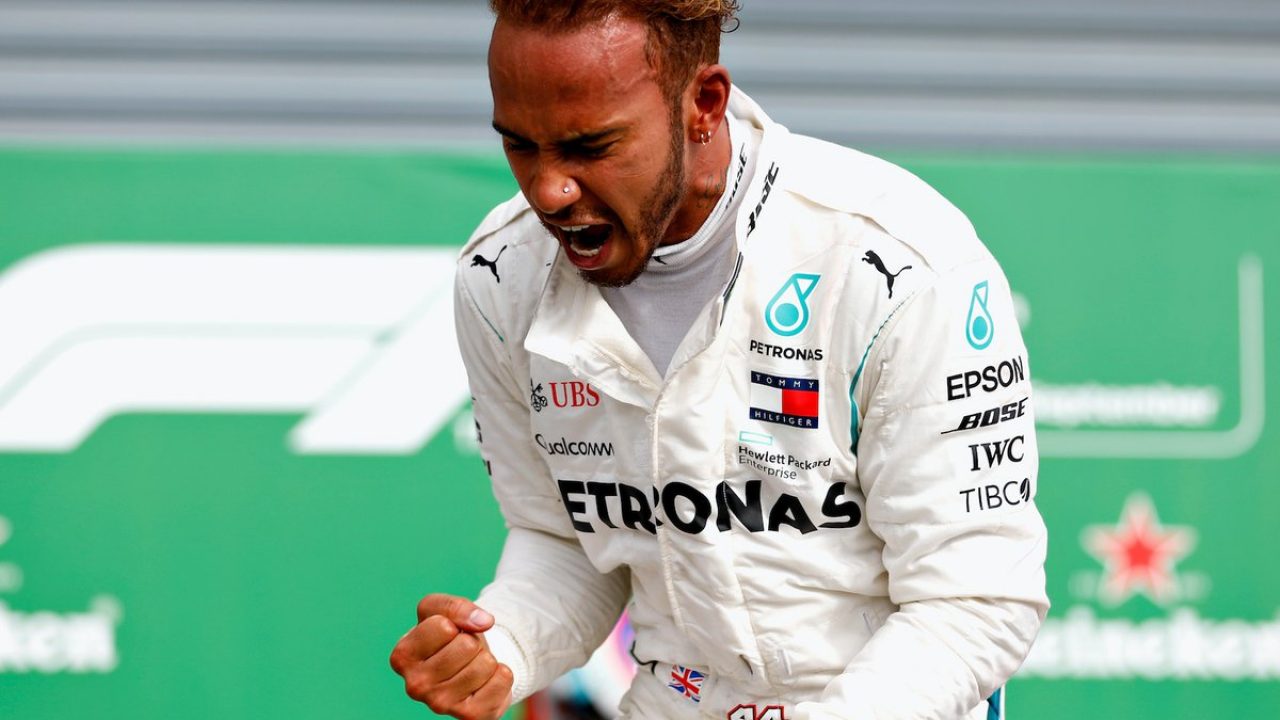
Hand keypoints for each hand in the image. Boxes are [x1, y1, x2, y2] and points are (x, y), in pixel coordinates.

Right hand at [389, 593, 513, 719]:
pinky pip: (502, 680)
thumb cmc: (448, 635)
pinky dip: (501, 673)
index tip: (448, 633)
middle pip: (467, 645)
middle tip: (463, 651)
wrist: (468, 665)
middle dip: (472, 641)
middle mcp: (415, 686)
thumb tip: (484, 622)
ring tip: (472, 665)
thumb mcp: (441, 610)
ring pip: (485, 663)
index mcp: (402, 657)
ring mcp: (441, 705)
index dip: (453, 623)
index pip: (443, 626)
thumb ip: (455, 606)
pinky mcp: (469, 716)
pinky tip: (485, 680)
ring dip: (485, 658)